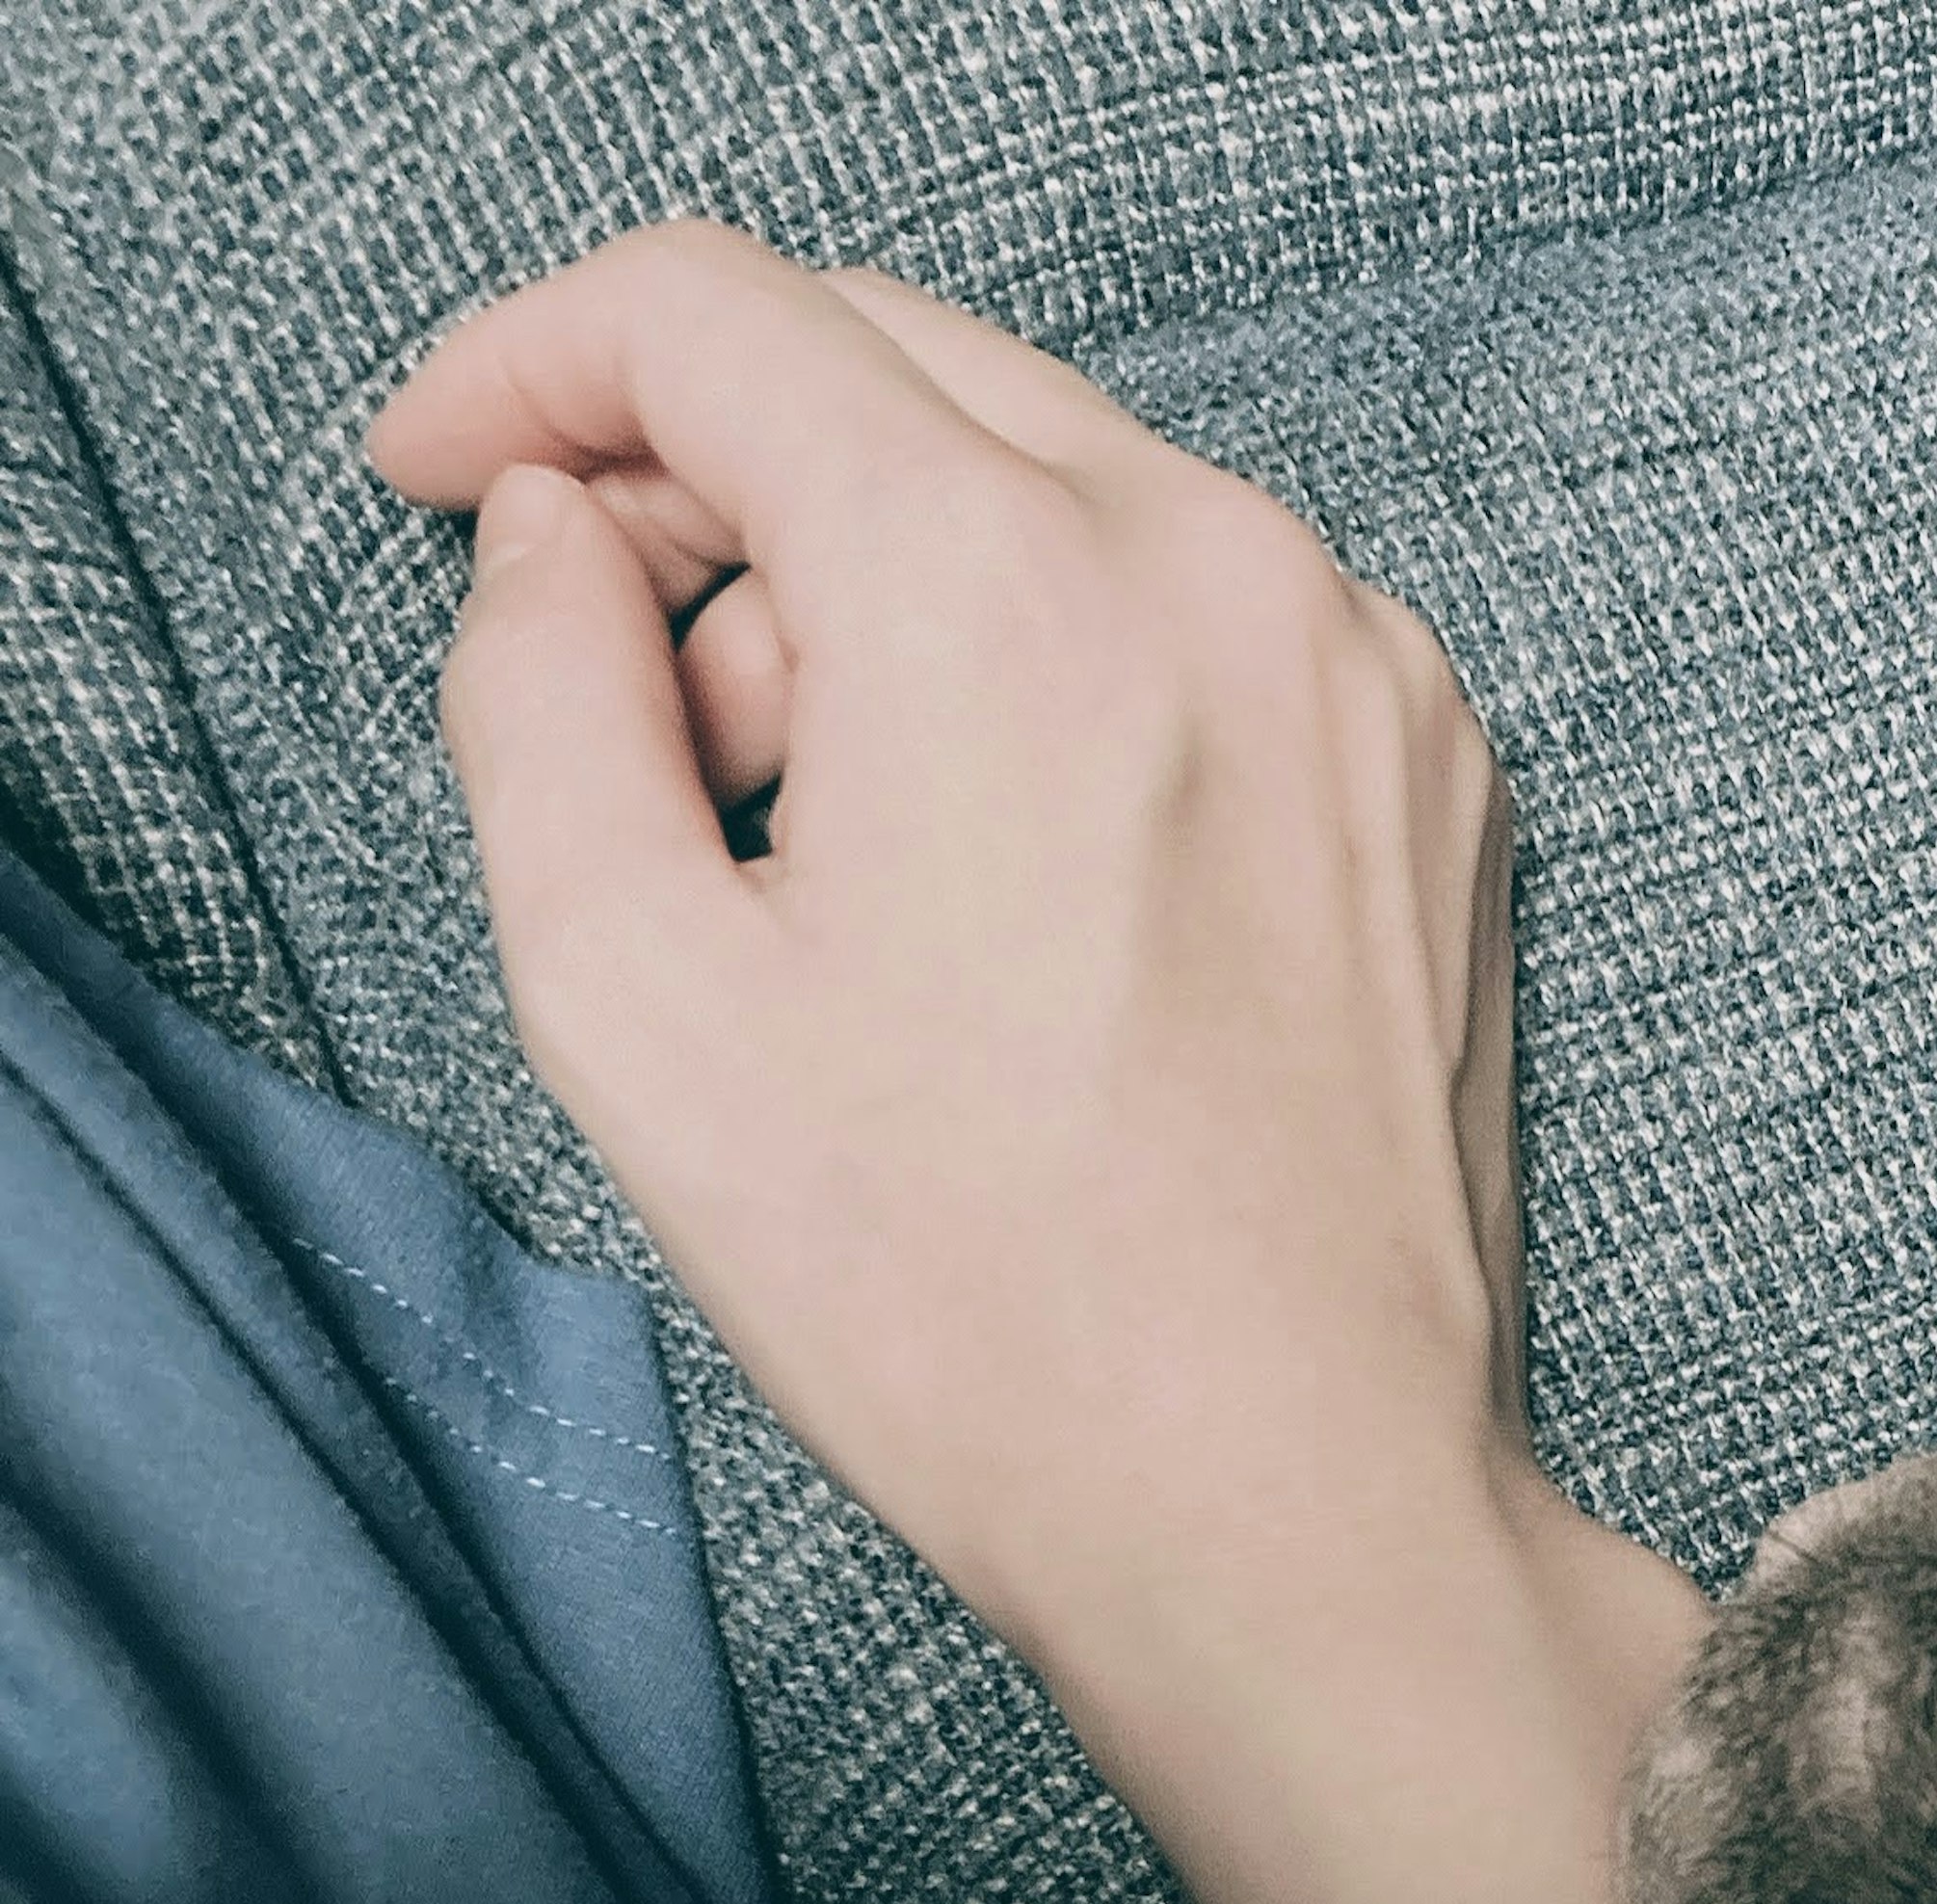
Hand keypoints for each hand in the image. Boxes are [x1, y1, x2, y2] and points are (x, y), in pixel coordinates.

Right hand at [366, 217, 1528, 1689]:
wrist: (1297, 1514)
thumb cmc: (983, 1314)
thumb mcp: (639, 1007)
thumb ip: (536, 698)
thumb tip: (557, 541)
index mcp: (1007, 590)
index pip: (715, 317)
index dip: (534, 373)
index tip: (459, 483)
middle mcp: (1221, 569)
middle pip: (894, 375)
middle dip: (715, 497)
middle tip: (639, 711)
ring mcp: (1364, 669)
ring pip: (1055, 494)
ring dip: (897, 606)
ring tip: (854, 873)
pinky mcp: (1437, 777)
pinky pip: (1202, 622)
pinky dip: (1072, 679)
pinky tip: (1024, 896)